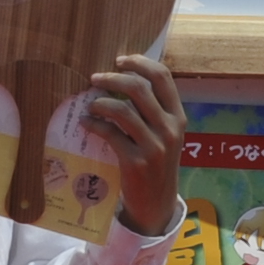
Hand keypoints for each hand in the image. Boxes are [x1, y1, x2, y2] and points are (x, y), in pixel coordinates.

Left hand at [85, 52, 186, 232]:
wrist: (156, 204)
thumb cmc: (155, 165)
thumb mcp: (163, 136)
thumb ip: (151, 111)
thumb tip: (121, 81)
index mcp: (178, 117)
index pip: (163, 77)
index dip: (140, 63)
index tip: (120, 60)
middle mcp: (169, 129)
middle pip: (139, 88)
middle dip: (113, 78)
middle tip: (95, 78)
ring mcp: (154, 146)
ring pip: (122, 109)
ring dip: (100, 102)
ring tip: (90, 104)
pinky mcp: (136, 162)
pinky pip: (110, 133)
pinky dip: (94, 124)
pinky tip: (86, 123)